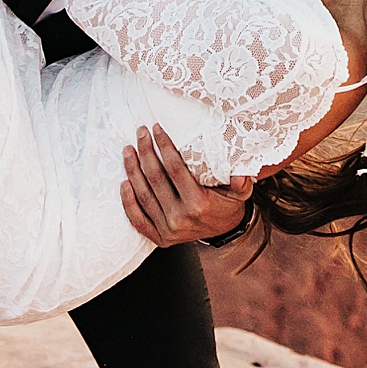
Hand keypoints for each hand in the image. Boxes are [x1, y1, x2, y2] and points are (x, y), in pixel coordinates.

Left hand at [121, 124, 253, 246]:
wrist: (225, 232)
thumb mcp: (240, 193)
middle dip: (146, 152)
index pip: (175, 170)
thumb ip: (241, 182)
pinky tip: (124, 183)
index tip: (157, 129)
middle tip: (140, 133)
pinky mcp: (160, 238)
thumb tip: (241, 174)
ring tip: (128, 151)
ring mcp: (168, 230)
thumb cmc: (228, 204)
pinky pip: (138, 220)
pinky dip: (128, 202)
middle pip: (156, 180)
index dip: (164, 147)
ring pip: (144, 196)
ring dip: (133, 171)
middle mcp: (181, 219)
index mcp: (199, 205)